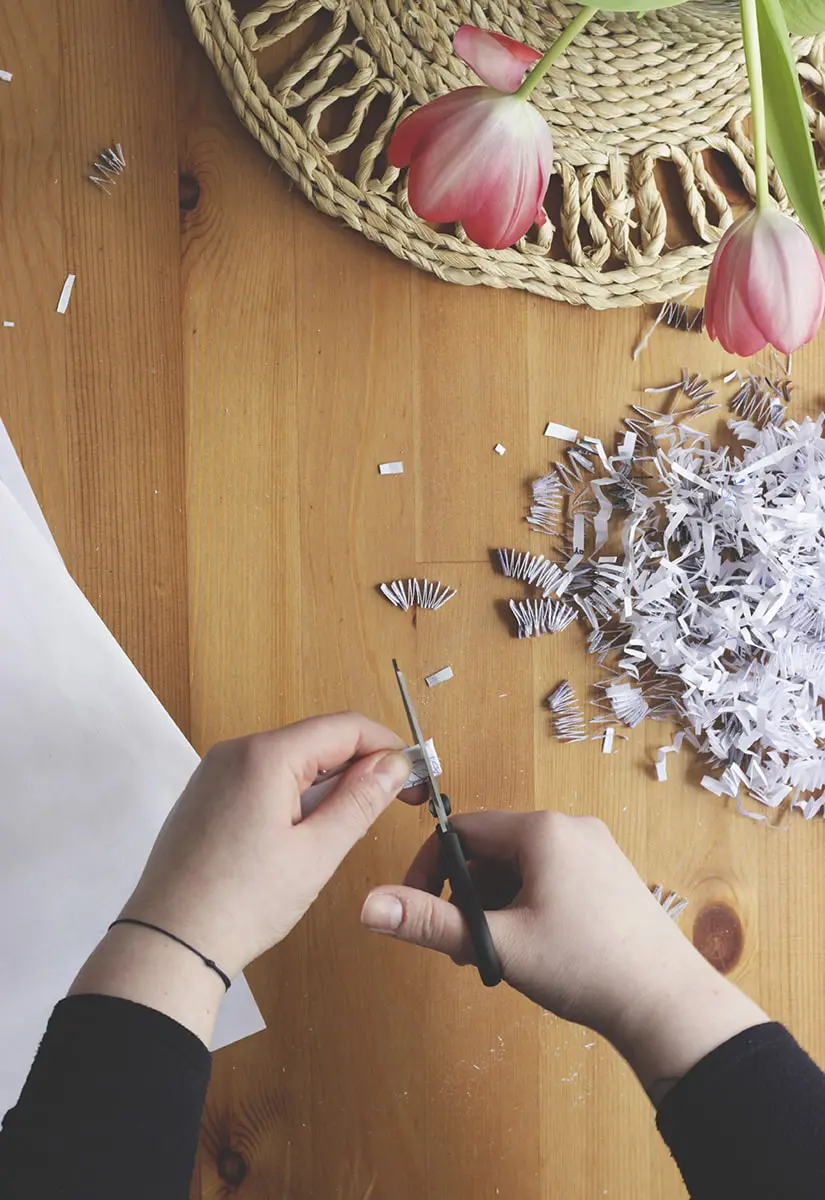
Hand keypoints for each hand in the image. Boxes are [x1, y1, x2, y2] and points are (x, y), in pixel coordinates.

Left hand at [71, 713, 415, 1043]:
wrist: (167, 944)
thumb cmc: (243, 903)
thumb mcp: (317, 852)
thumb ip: (360, 799)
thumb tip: (394, 763)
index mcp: (265, 756)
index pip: (344, 726)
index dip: (387, 746)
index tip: (415, 777)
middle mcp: (235, 751)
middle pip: (316, 738)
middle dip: (360, 764)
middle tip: (394, 803)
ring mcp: (214, 773)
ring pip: (289, 759)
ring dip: (328, 780)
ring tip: (352, 823)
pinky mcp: (204, 797)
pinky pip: (261, 778)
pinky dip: (294, 793)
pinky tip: (305, 832)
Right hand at [361, 811, 767, 1100]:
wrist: (667, 1004)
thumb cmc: (583, 967)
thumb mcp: (498, 944)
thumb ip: (430, 922)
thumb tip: (368, 906)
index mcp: (542, 831)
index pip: (463, 831)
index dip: (432, 869)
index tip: (419, 910)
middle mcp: (570, 827)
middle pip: (492, 850)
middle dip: (468, 896)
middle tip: (463, 947)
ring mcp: (595, 849)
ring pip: (520, 867)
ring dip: (496, 905)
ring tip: (498, 955)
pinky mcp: (609, 874)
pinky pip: (550, 876)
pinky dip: (528, 905)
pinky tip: (531, 948)